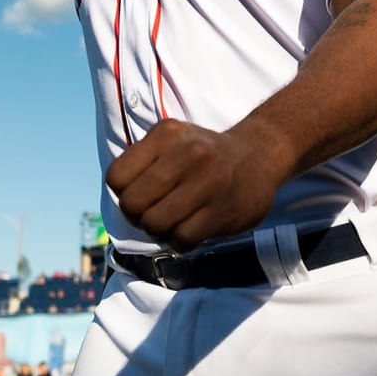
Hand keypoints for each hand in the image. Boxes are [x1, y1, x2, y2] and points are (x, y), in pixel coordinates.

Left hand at [106, 118, 282, 251]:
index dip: (123, 194)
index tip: (141, 194)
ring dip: (159, 231)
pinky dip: (180, 241)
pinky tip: (191, 229)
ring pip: (154, 224)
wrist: (259, 155)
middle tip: (155, 213)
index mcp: (167, 135)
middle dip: (138, 216)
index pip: (117, 177)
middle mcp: (187, 154)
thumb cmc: (204, 153)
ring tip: (173, 222)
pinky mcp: (223, 211)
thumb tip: (119, 197)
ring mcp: (207, 182)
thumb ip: (143, 161)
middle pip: (132, 204)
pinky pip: (182, 239)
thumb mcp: (173, 140)